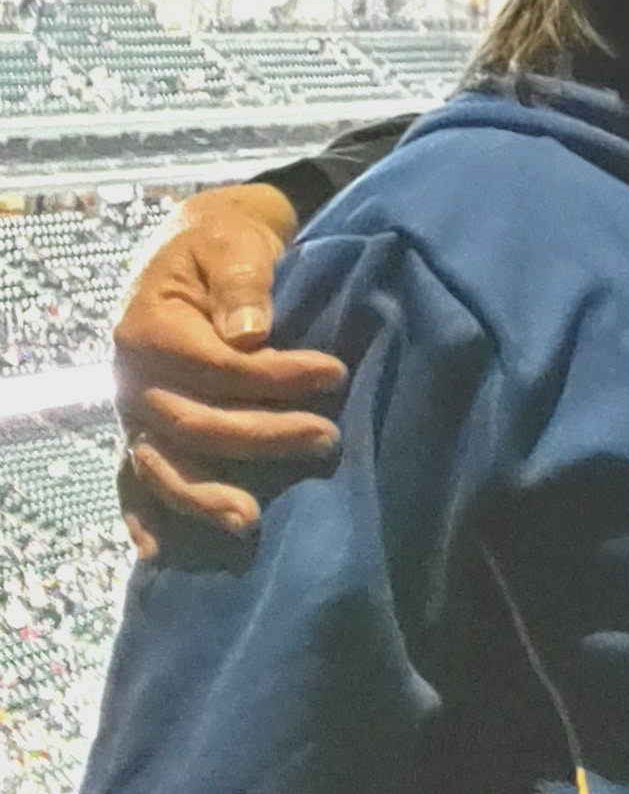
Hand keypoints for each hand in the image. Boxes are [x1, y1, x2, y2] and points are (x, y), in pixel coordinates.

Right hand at [112, 186, 341, 551]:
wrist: (191, 244)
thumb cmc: (219, 240)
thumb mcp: (232, 240)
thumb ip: (241, 281)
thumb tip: (250, 334)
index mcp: (147, 327)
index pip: (216, 367)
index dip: (276, 376)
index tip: (334, 374)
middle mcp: (129, 378)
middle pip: (194, 423)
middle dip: (262, 437)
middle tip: (327, 439)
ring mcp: (131, 411)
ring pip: (161, 465)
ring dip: (203, 498)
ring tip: (251, 522)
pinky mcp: (138, 429)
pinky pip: (131, 479)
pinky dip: (142, 517)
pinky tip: (159, 553)